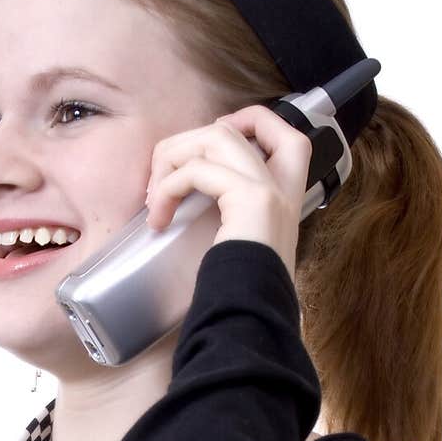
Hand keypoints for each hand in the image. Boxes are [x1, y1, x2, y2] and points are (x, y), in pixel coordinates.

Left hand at [144, 105, 312, 285]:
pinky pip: (198, 170)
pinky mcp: (253, 199)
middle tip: (158, 182)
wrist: (252, 319)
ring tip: (154, 200)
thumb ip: (229, 212)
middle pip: (234, 128)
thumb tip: (187, 187)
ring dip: (172, 160)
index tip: (209, 146)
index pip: (287, 134)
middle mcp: (285, 188)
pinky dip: (168, 187)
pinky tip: (159, 217)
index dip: (248, 122)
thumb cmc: (239, 291)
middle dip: (184, 144)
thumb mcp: (239, 244)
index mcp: (287, 198)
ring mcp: (272, 190)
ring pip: (216, 136)